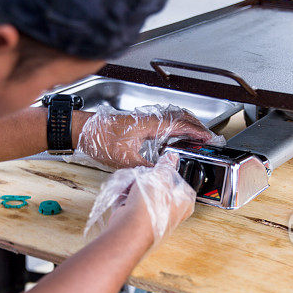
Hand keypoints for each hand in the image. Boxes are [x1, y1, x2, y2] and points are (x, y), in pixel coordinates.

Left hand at [74, 104, 222, 169]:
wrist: (83, 130)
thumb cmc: (101, 139)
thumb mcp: (126, 160)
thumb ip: (147, 168)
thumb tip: (163, 175)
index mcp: (150, 124)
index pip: (181, 125)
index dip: (198, 132)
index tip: (209, 139)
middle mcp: (150, 119)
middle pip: (181, 118)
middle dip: (197, 127)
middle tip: (208, 138)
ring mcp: (145, 120)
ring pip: (173, 119)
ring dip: (187, 127)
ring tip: (196, 138)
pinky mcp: (139, 124)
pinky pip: (164, 124)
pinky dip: (175, 129)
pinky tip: (174, 140)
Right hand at [85, 153, 195, 246]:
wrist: (130, 228)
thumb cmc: (151, 208)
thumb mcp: (160, 177)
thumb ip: (166, 165)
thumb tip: (172, 157)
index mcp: (184, 203)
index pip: (179, 182)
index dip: (168, 173)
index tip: (160, 168)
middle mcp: (170, 212)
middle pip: (159, 187)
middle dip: (148, 180)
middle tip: (144, 176)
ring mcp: (153, 216)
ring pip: (144, 194)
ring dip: (135, 187)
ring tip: (133, 185)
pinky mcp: (137, 219)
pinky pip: (131, 202)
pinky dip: (126, 197)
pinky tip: (125, 194)